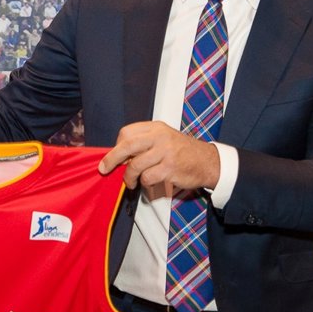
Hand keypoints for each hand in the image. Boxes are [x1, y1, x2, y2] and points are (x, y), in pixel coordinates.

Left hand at [98, 121, 219, 197]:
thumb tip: (119, 156)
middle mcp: (159, 137)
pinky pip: (147, 178)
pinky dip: (144, 183)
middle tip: (104, 169)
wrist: (207, 161)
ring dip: (129, 177)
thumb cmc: (182, 152)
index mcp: (156, 128)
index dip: (117, 146)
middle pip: (127, 145)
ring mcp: (165, 153)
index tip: (115, 156)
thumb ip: (144, 143)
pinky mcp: (169, 169)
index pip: (127, 132)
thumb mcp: (164, 138)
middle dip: (111, 159)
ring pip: (135, 165)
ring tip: (131, 182)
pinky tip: (149, 183)